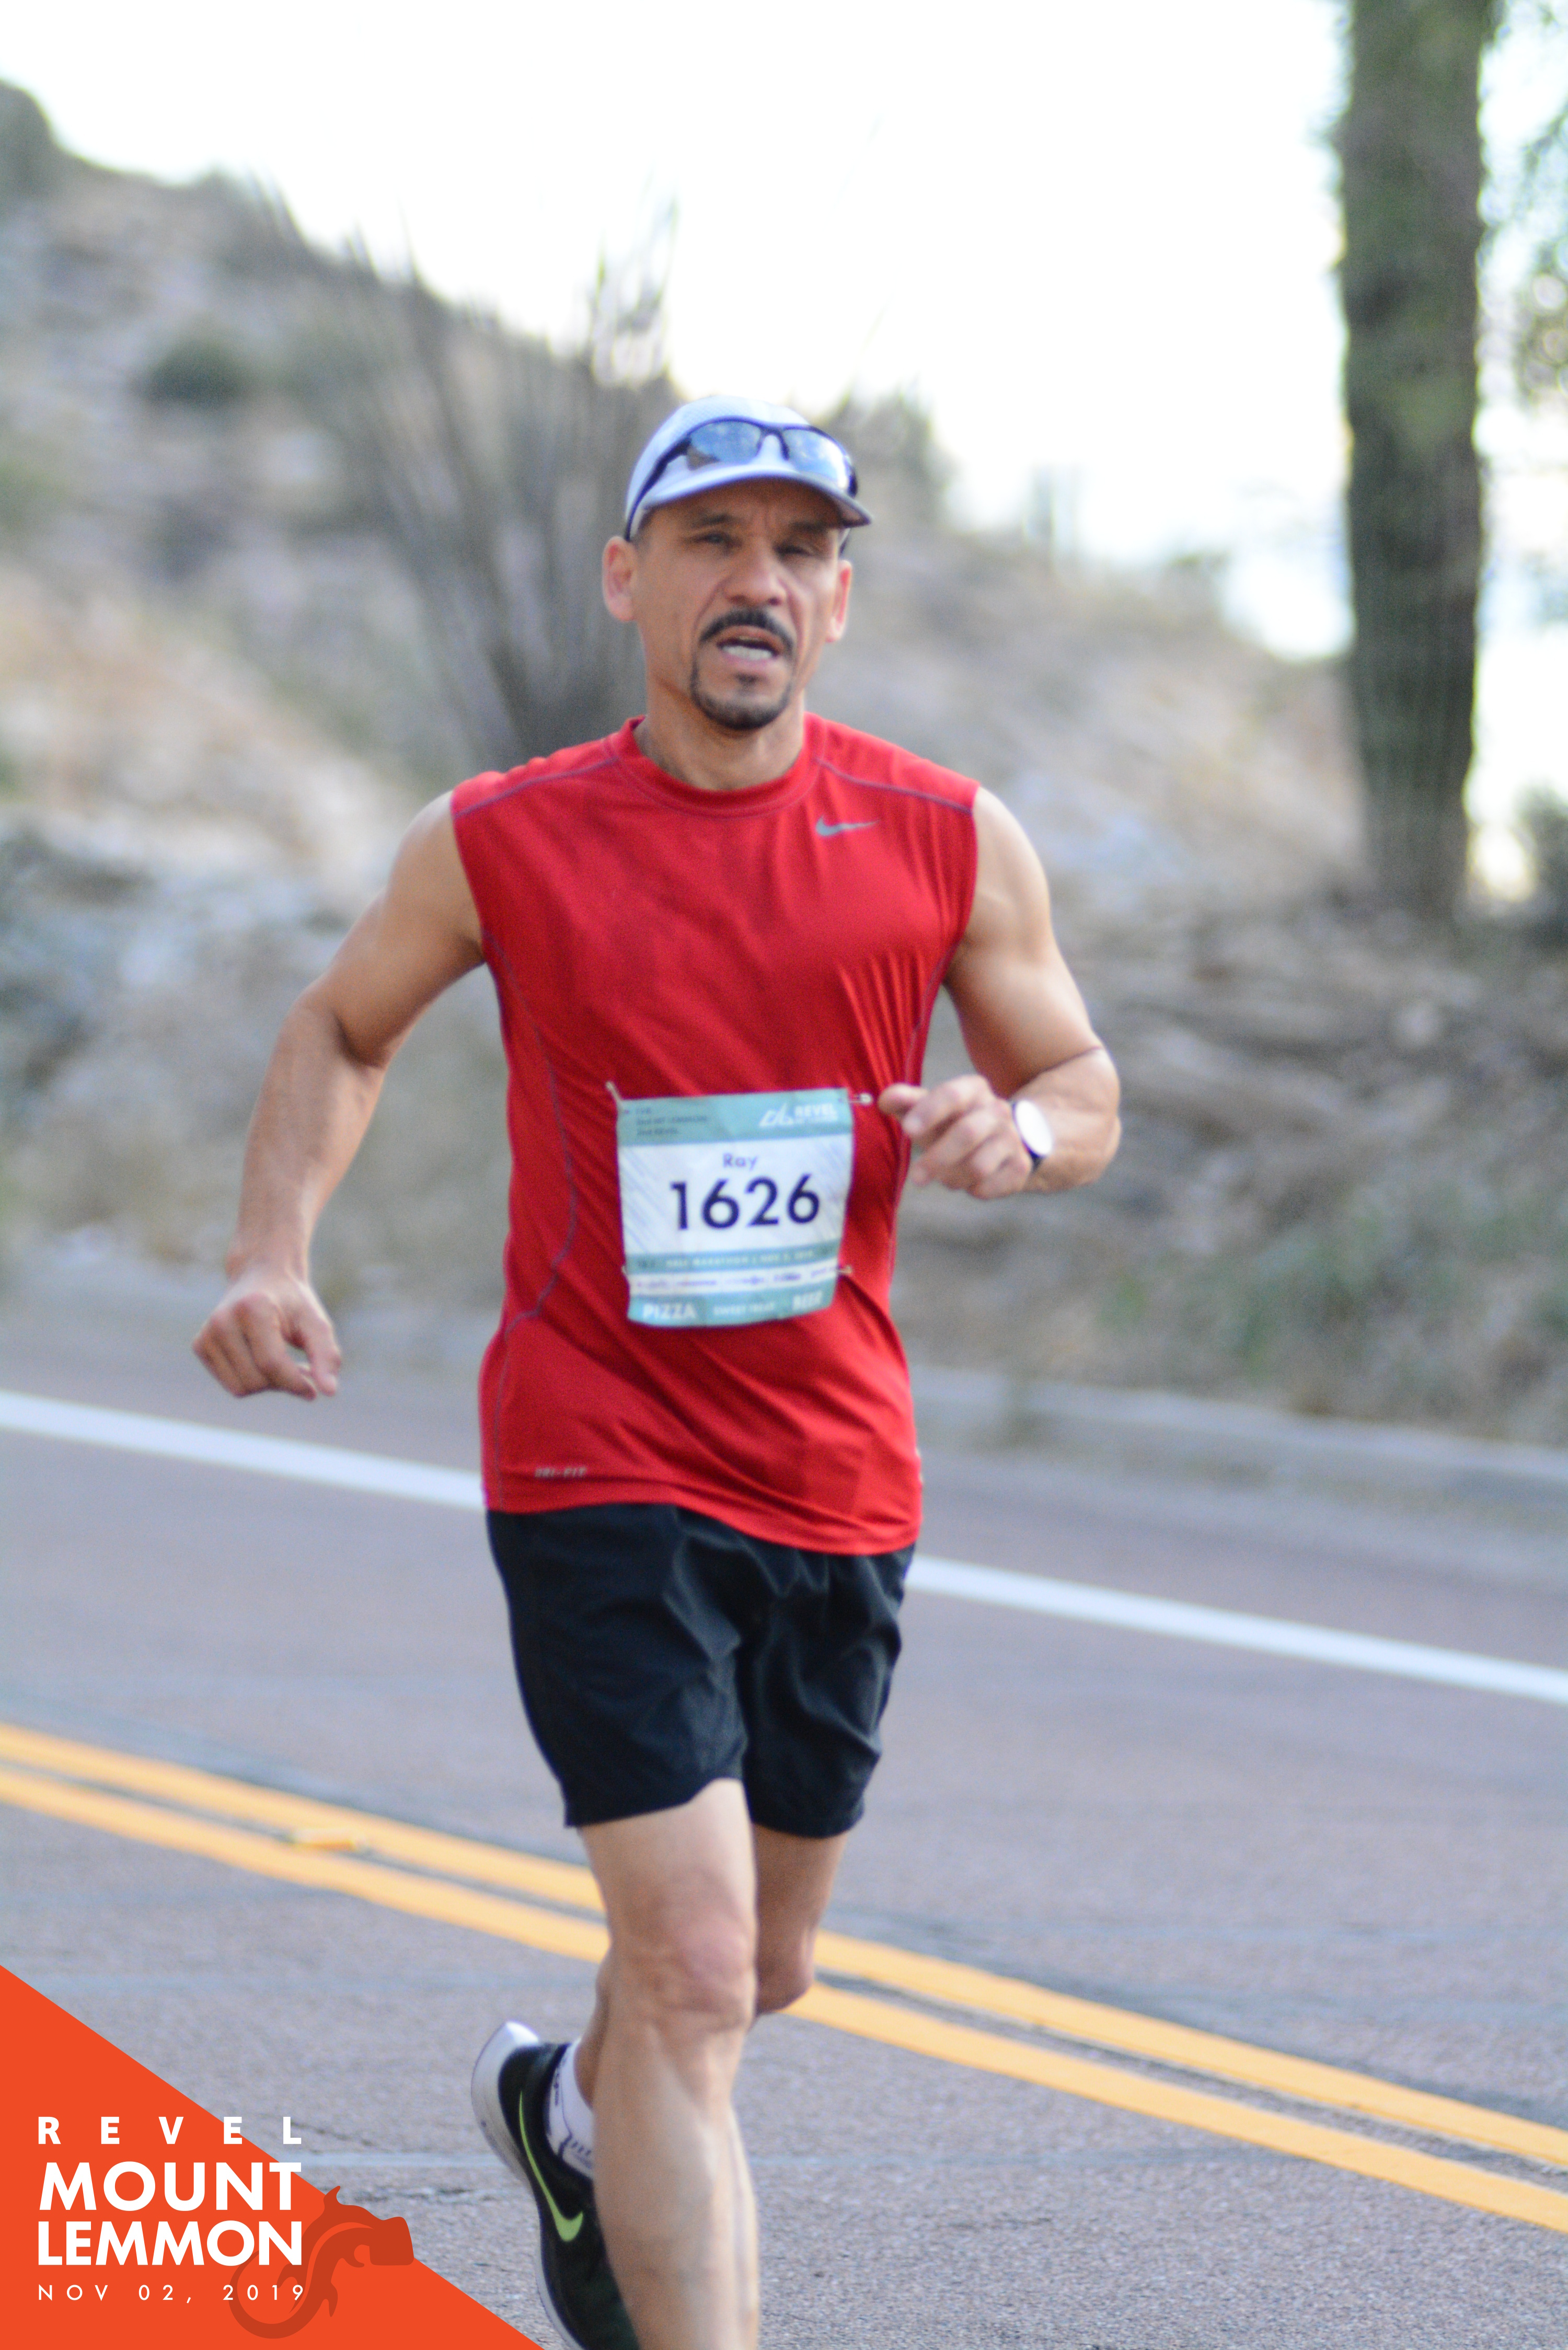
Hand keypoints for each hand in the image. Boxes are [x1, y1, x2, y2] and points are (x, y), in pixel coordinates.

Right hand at [193, 1267, 341, 1400]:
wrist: (262, 1276)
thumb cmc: (293, 1303)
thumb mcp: (316, 1323)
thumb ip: (325, 1356)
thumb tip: (329, 1392)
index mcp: (251, 1309)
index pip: (272, 1364)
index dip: (296, 1383)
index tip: (313, 1390)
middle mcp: (222, 1320)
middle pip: (256, 1380)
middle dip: (283, 1383)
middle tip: (301, 1370)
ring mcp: (206, 1333)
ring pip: (240, 1388)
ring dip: (268, 1385)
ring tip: (284, 1365)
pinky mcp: (200, 1346)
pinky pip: (231, 1385)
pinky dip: (252, 1382)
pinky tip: (263, 1362)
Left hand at [878, 1077, 1031, 1199]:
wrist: (1006, 1140)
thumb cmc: (955, 1122)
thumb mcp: (931, 1110)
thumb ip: (907, 1102)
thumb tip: (884, 1099)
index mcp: (973, 1089)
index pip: (952, 1095)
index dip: (929, 1111)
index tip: (907, 1129)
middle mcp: (997, 1110)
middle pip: (967, 1133)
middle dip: (937, 1158)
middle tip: (916, 1178)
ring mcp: (1013, 1139)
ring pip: (978, 1166)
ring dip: (952, 1178)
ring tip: (943, 1177)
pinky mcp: (1020, 1167)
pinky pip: (989, 1186)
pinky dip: (970, 1190)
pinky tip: (967, 1182)